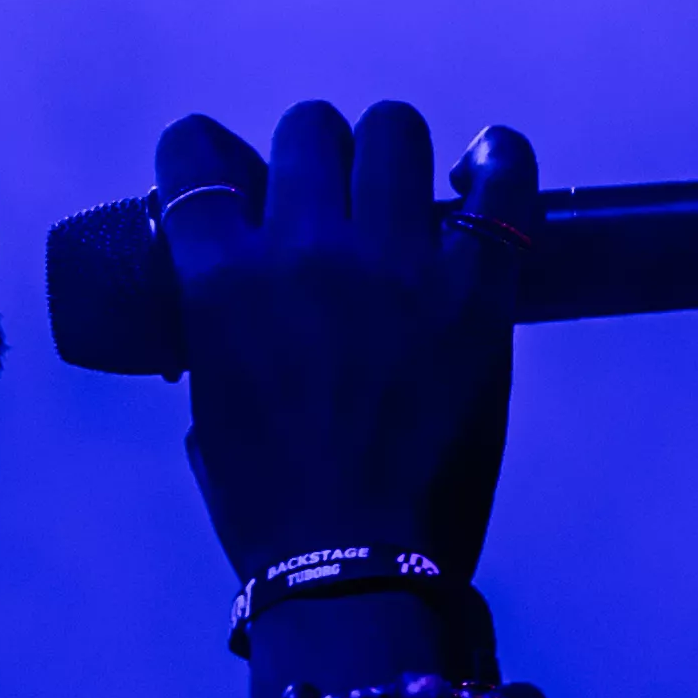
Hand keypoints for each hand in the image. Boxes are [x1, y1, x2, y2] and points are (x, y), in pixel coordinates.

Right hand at [158, 102, 531, 577]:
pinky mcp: (474, 291)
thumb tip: (237, 313)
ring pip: (392, 130)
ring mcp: (396, 262)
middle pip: (309, 129)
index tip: (230, 174)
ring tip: (401, 188)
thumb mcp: (209, 408)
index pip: (197, 158)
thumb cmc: (270, 509)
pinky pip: (500, 186)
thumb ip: (219, 340)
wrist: (356, 568)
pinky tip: (487, 167)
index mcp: (222, 279)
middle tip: (332, 199)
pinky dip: (497, 162)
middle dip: (315, 154)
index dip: (206, 153)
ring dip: (390, 150)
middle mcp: (304, 248)